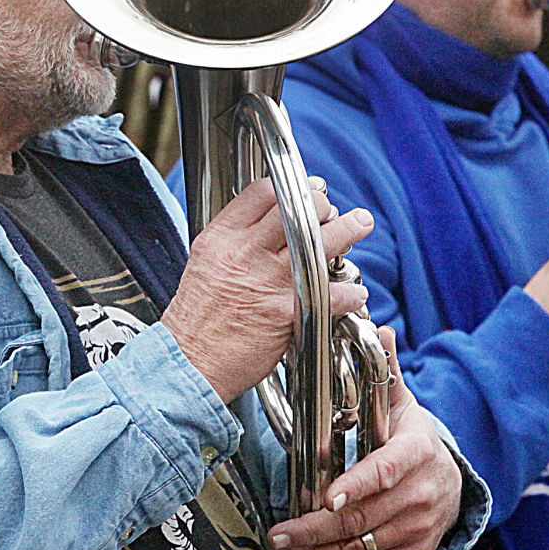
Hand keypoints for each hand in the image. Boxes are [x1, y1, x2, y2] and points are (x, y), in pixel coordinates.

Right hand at [164, 177, 373, 403]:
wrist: (188, 362)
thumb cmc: (196, 320)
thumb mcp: (205, 263)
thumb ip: (234, 241)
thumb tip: (266, 225)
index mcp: (222, 238)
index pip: (261, 193)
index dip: (290, 187)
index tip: (306, 191)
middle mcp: (245, 253)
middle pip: (294, 210)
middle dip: (321, 204)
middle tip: (330, 211)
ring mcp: (267, 281)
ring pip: (320, 242)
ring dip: (347, 230)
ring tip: (360, 224)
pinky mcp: (286, 312)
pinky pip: (331, 293)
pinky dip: (349, 292)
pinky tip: (354, 292)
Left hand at [264, 328, 462, 549]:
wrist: (451, 483)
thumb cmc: (411, 439)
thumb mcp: (401, 404)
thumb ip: (385, 372)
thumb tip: (378, 328)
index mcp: (417, 452)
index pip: (388, 470)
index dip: (360, 485)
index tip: (330, 497)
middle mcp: (421, 495)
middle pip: (364, 518)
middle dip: (316, 529)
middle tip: (278, 532)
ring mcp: (417, 530)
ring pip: (361, 549)